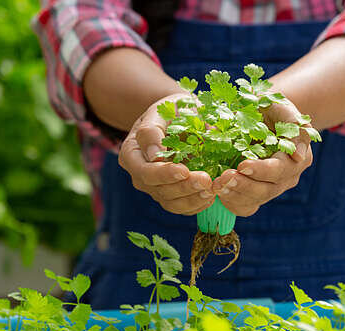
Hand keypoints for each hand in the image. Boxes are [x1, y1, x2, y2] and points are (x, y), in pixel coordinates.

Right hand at [118, 93, 214, 215]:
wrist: (181, 117)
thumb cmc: (172, 110)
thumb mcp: (162, 110)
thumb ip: (154, 130)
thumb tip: (155, 154)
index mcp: (131, 152)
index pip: (144, 170)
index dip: (163, 173)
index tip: (184, 170)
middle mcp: (139, 174)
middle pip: (157, 189)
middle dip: (183, 187)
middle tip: (206, 180)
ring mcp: (154, 187)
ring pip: (170, 202)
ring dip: (192, 198)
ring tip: (212, 189)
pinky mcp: (170, 195)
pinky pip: (182, 207)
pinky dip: (197, 204)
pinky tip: (211, 195)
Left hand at [212, 99, 313, 216]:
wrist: (260, 116)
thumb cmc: (273, 110)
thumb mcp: (285, 110)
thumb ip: (296, 126)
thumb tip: (299, 156)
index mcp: (296, 159)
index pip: (280, 170)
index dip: (262, 170)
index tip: (242, 165)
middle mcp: (286, 178)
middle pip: (266, 190)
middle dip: (244, 185)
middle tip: (224, 178)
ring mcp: (271, 188)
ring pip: (254, 200)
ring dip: (234, 195)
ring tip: (217, 185)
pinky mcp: (255, 195)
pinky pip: (245, 206)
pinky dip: (230, 202)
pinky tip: (218, 193)